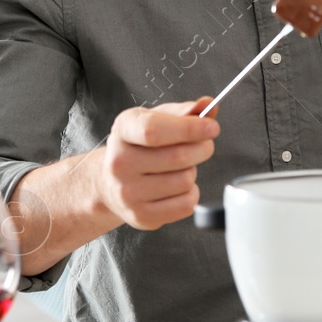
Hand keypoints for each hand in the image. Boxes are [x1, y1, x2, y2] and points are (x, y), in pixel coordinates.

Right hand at [96, 97, 219, 229]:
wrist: (109, 183)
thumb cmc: (139, 146)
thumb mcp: (154, 120)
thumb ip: (182, 112)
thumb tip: (206, 106)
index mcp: (123, 130)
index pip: (154, 131)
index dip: (188, 129)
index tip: (212, 127)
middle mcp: (119, 162)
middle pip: (178, 157)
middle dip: (202, 148)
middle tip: (203, 145)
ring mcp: (128, 193)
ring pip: (185, 181)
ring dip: (192, 172)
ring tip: (180, 168)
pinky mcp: (141, 215)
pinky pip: (185, 204)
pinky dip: (190, 194)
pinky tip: (177, 187)